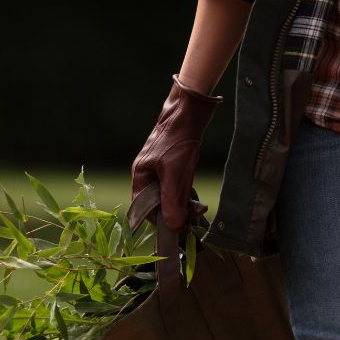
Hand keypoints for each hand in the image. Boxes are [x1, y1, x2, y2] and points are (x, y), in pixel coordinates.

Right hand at [130, 75, 221, 230]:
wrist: (190, 111)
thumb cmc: (177, 140)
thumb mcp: (174, 174)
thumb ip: (172, 200)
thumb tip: (173, 227)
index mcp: (140, 176)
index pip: (144, 209)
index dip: (159, 220)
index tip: (177, 228)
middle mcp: (148, 175)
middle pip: (159, 203)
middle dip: (176, 211)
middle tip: (194, 215)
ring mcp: (161, 169)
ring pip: (171, 195)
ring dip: (184, 204)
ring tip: (199, 208)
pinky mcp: (175, 164)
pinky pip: (179, 186)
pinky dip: (187, 193)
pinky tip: (196, 198)